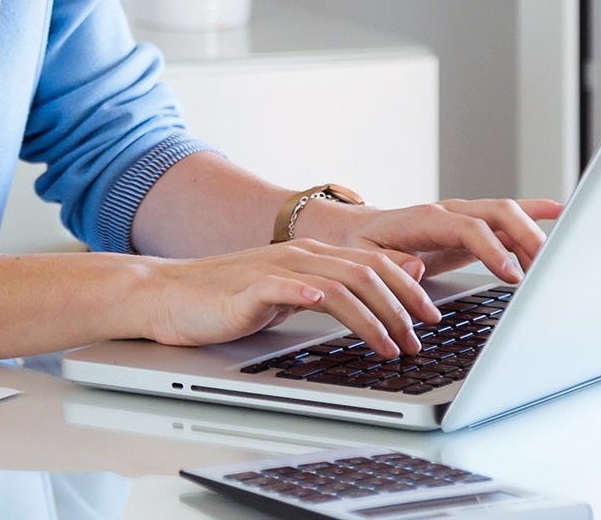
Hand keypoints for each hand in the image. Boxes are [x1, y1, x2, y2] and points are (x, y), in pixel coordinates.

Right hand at [143, 241, 438, 357]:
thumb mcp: (289, 292)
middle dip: (402, 307)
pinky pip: (288, 288)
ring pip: (340, 285)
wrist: (168, 294)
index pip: (376, 263)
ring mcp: (276, 269)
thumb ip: (333, 287)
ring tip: (391, 346)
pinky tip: (327, 309)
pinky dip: (312, 296)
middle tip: (421, 338)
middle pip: (367, 272)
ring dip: (373, 318)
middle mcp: (299, 256)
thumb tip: (384, 288)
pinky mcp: (250, 288)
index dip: (410, 288)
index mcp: (312, 255)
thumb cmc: (225, 300)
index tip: (432, 317)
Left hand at [297, 199, 566, 283]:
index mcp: (425, 220)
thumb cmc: (359, 246)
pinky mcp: (471, 227)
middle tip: (543, 269)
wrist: (354, 231)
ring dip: (533, 235)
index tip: (511, 276)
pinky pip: (506, 217)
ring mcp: (463, 217)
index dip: (493, 250)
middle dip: (526, 236)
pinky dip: (533, 214)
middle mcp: (449, 212)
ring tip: (552, 265)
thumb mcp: (364, 258)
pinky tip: (559, 215)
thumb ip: (389, 264)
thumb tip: (416, 268)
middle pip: (499, 212)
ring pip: (508, 214)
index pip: (470, 228)